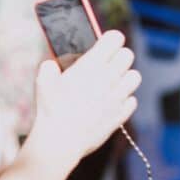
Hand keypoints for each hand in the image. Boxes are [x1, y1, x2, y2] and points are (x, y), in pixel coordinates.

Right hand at [29, 31, 140, 164]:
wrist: (60, 141)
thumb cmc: (50, 110)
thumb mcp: (43, 83)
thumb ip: (50, 68)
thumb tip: (52, 65)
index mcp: (92, 65)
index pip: (115, 38)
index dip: (111, 39)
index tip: (106, 44)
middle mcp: (109, 77)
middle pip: (128, 55)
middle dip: (119, 57)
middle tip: (108, 65)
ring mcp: (118, 96)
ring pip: (135, 76)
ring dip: (125, 77)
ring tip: (112, 84)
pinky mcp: (121, 114)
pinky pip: (132, 100)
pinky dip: (125, 100)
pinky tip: (111, 103)